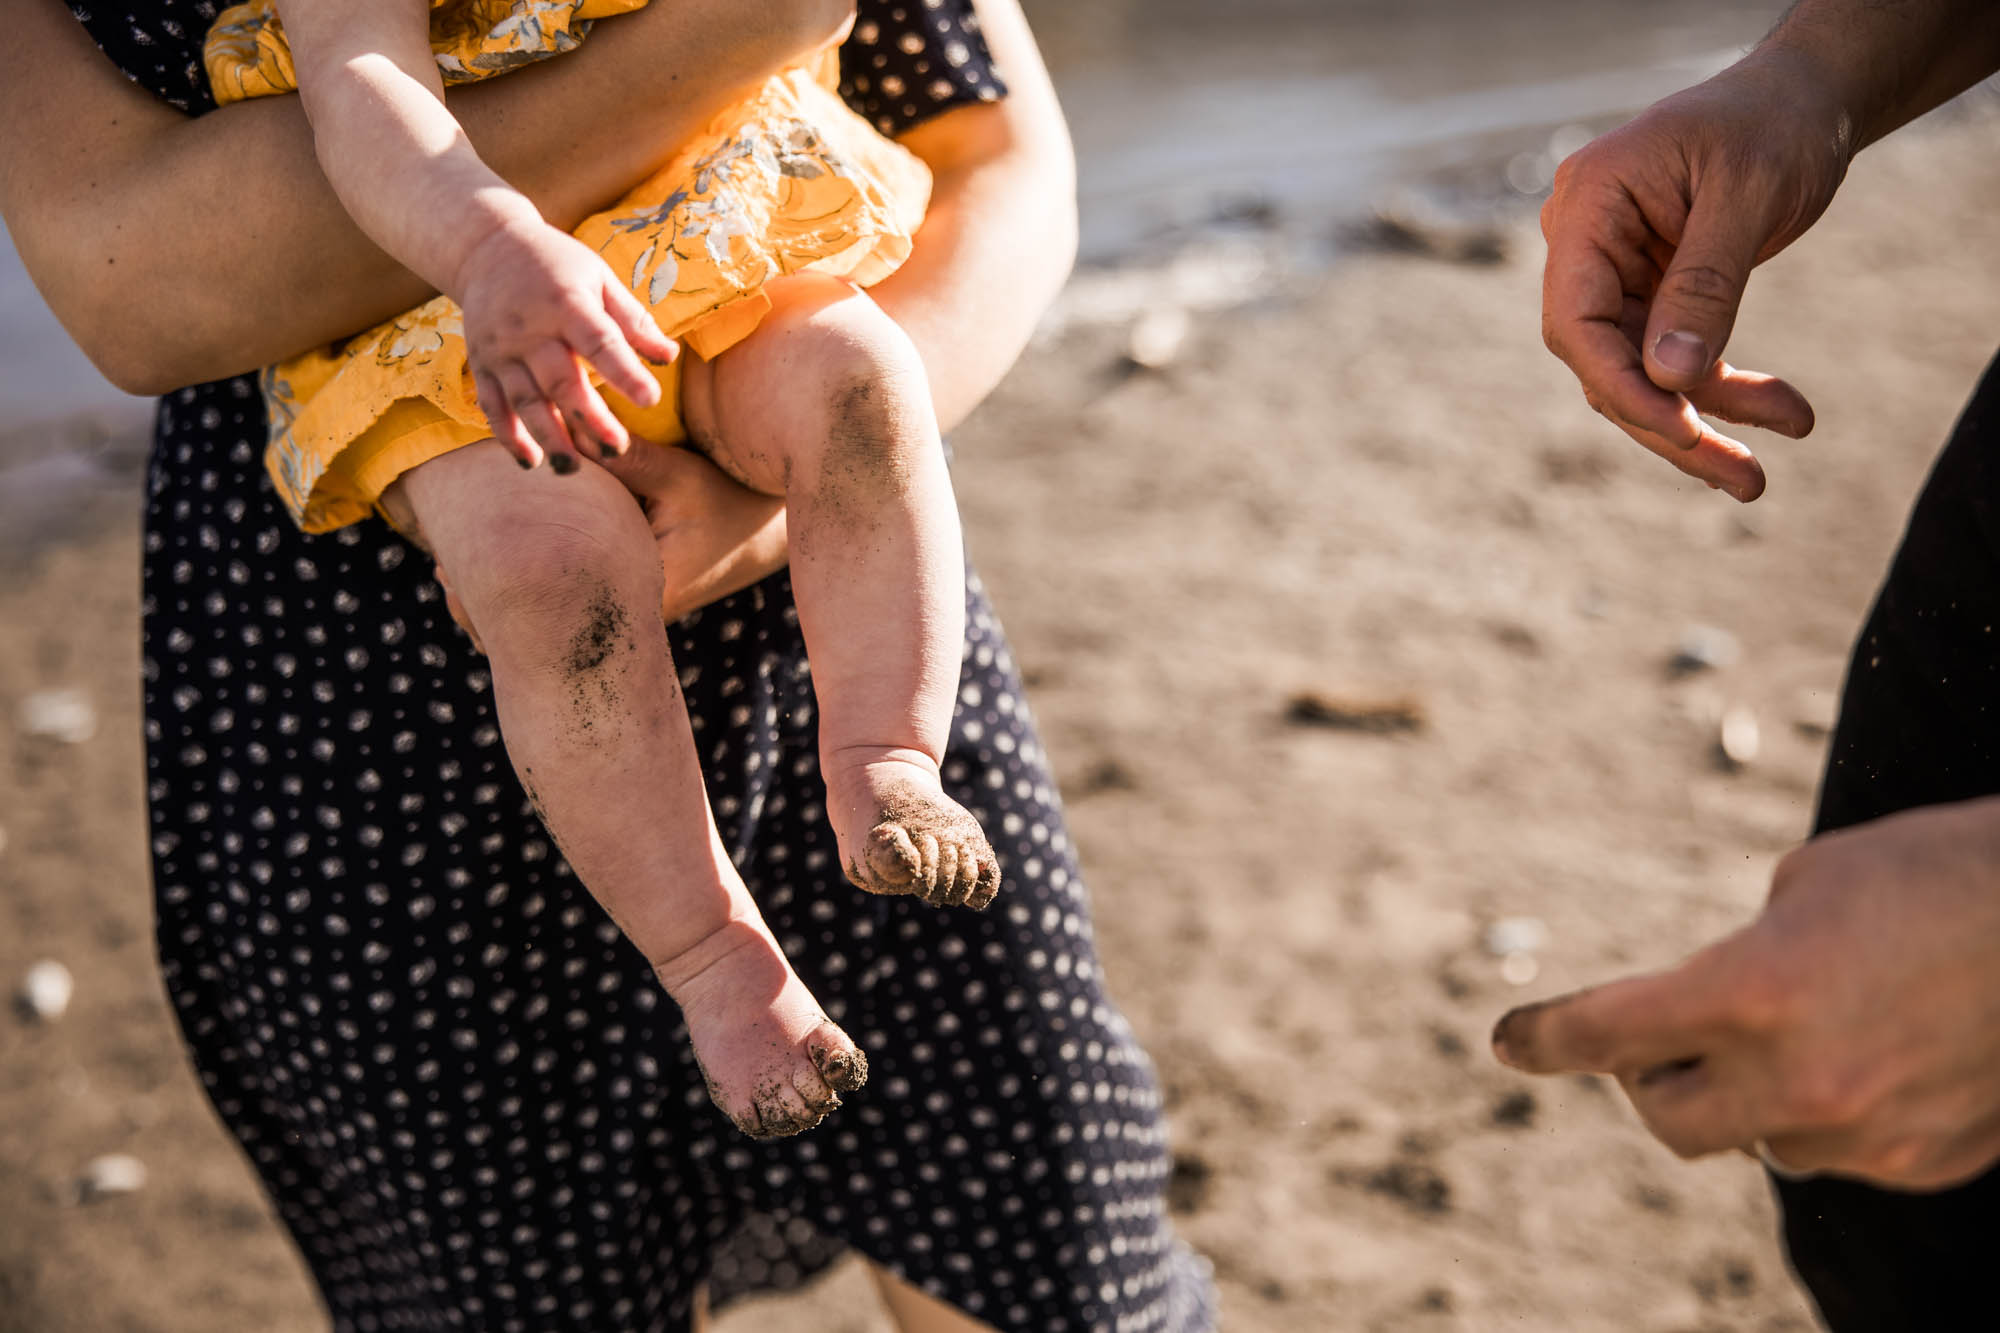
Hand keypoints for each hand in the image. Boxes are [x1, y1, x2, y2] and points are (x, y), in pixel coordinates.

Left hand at [430, 445, 786, 642]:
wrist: (764, 528)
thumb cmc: (725, 499)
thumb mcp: (678, 475)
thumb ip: (624, 457)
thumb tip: (567, 431)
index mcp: (641, 588)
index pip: (559, 610)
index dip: (501, 603)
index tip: (452, 579)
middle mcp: (634, 609)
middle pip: (552, 626)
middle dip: (495, 607)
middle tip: (442, 580)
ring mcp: (633, 607)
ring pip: (561, 612)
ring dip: (516, 596)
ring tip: (456, 579)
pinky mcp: (634, 595)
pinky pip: (577, 596)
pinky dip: (542, 584)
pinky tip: (504, 567)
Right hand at [455, 217, 679, 471]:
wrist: (487, 248)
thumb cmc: (558, 266)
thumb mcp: (599, 278)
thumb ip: (632, 320)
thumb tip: (669, 357)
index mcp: (566, 303)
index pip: (599, 341)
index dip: (624, 372)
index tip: (651, 399)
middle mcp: (530, 329)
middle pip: (560, 380)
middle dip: (588, 418)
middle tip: (618, 450)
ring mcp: (501, 349)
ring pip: (525, 400)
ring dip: (549, 437)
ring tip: (573, 470)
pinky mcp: (482, 364)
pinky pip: (492, 405)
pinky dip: (508, 435)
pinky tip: (531, 461)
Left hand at [1492, 798, 1999, 1189]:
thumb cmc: (1936, 870)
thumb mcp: (1807, 883)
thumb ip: (1737, 962)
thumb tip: (1709, 1021)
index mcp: (1752, 990)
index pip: (1606, 1034)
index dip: (1544, 1037)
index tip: (1507, 1042)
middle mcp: (1801, 1078)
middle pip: (1668, 1119)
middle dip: (1652, 1079)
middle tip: (1664, 1041)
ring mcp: (1867, 1133)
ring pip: (1760, 1140)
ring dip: (1754, 1094)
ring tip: (1811, 1025)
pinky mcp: (1924, 1161)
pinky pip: (1841, 1153)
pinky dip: (1831, 1113)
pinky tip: (1875, 1054)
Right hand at [1539, 47, 1851, 501]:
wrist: (1802, 100)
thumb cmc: (1773, 125)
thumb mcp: (1746, 196)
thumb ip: (1704, 284)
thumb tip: (1669, 378)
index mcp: (1588, 207)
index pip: (1575, 320)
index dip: (1621, 385)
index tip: (1682, 430)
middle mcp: (1588, 247)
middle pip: (1605, 362)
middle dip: (1670, 426)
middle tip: (1742, 480)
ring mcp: (1617, 274)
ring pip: (1642, 374)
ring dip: (1704, 425)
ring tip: (1758, 477)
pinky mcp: (1654, 295)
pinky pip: (1677, 360)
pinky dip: (1727, 392)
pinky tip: (1785, 415)